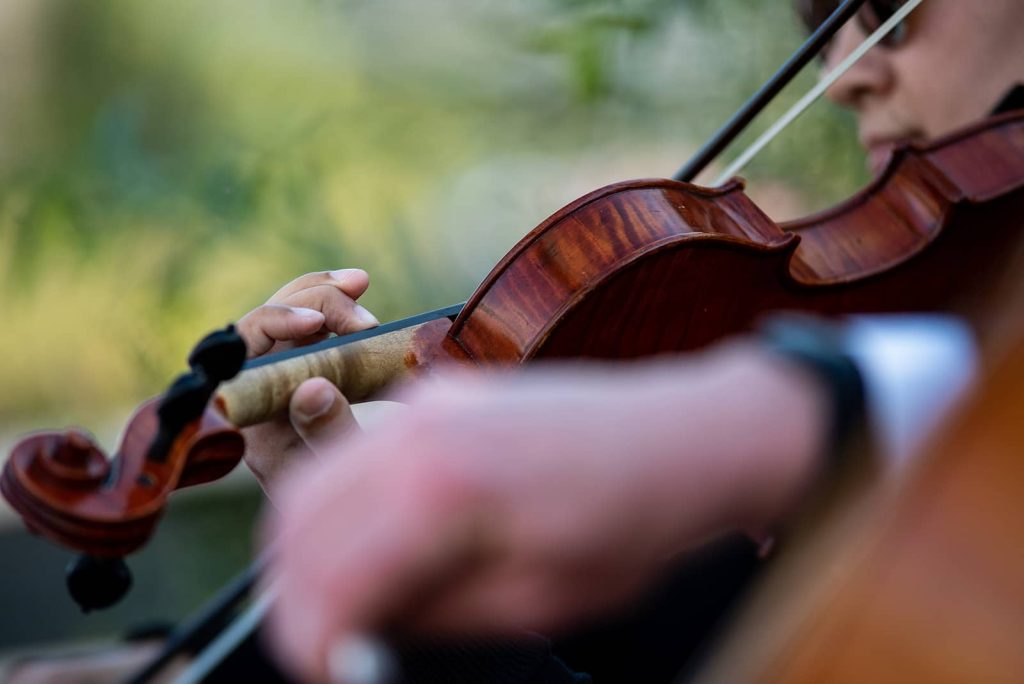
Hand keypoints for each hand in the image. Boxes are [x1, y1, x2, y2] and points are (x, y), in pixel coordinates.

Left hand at [236, 269, 379, 492]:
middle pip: (267, 323)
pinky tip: (358, 291)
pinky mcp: (309, 373)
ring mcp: (282, 381)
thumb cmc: (337, 511)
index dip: (274, 324)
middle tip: (365, 312)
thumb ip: (326, 436)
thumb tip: (313, 386)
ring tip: (359, 283)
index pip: (243, 350)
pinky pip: (314, 331)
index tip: (317, 326)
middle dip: (313, 304)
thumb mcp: (336, 478)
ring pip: (289, 320)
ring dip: (322, 296)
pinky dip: (334, 308)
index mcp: (248, 419)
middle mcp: (258, 392)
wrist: (346, 529)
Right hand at [262, 344, 828, 681]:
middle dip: (295, 597)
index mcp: (443, 489)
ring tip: (350, 602)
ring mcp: (424, 402)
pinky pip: (358, 454)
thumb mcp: (537, 603)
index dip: (313, 642)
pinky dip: (345, 506)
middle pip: (295, 522)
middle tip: (329, 646)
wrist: (681, 438)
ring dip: (309, 549)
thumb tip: (358, 630)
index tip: (333, 673)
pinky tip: (385, 544)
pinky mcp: (436, 396)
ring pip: (314, 481)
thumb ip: (432, 616)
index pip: (328, 577)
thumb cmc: (630, 524)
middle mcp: (416, 431)